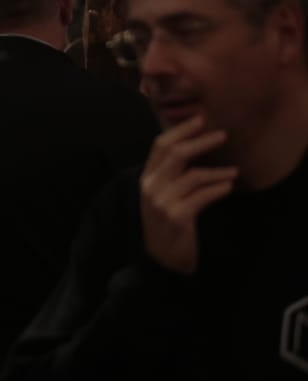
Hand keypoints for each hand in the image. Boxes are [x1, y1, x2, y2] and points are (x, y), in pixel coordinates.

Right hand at [139, 115, 236, 274]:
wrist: (161, 261)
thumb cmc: (166, 226)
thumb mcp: (161, 197)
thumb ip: (170, 176)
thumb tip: (192, 151)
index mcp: (146, 178)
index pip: (160, 145)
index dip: (180, 130)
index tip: (199, 119)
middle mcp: (151, 186)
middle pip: (175, 154)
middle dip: (200, 141)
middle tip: (221, 135)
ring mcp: (162, 201)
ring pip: (193, 175)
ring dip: (217, 171)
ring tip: (234, 171)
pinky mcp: (177, 216)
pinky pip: (202, 196)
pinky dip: (218, 189)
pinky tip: (228, 187)